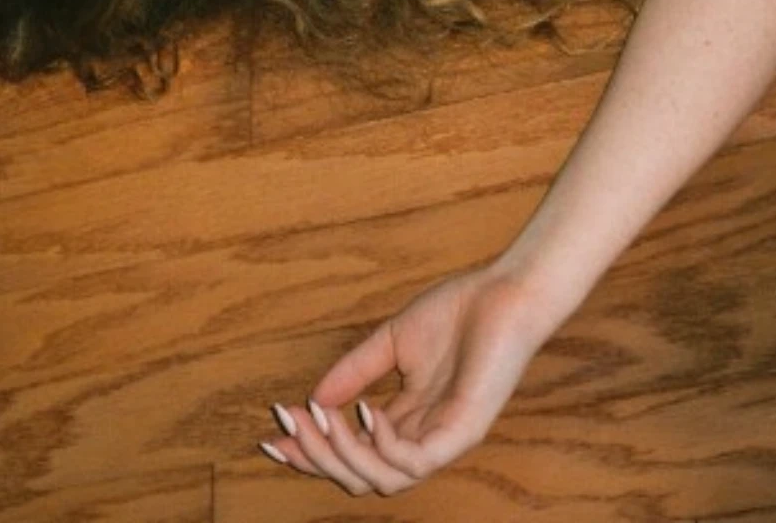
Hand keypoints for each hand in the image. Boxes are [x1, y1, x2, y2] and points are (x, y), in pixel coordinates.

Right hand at [260, 267, 555, 495]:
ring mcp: (444, 441)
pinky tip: (365, 411)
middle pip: (359, 476)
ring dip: (342, 453)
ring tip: (320, 416)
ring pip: (382, 481)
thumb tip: (314, 397)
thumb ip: (355, 370)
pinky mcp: (463, 433)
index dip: (311, 449)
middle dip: (316, 457)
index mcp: (407, 421)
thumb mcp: (391, 341)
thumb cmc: (457, 313)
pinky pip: (414, 462)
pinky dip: (381, 444)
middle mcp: (423, 440)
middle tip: (286, 425)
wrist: (504, 294)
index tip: (271, 434)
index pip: (353, 452)